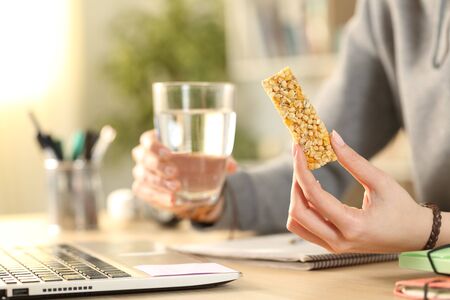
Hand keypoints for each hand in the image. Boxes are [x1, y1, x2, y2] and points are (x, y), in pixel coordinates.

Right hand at [132, 130, 236, 222]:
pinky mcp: (144, 189)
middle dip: (157, 165)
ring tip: (176, 189)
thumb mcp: (207, 157)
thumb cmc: (194, 161)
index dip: (154, 145)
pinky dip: (157, 197)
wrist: (187, 180)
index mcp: (158, 140)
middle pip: (142, 157)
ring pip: (142, 176)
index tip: (169, 153)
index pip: (147, 139)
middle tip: (174, 172)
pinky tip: (172, 200)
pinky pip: (143, 192)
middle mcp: (145, 155)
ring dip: (158, 183)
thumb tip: (233, 166)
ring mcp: (142, 173)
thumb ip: (220, 159)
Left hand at [287, 130, 432, 252]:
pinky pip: (305, 228)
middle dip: (295, 184)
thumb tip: (332, 136)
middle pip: (297, 213)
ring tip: (306, 177)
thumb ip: (354, 160)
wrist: (415, 235)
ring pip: (296, 223)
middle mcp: (339, 241)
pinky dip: (303, 208)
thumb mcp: (381, 181)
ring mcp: (333, 246)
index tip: (297, 150)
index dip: (301, 170)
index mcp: (352, 225)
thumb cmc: (402, 208)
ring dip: (296, 199)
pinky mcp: (332, 245)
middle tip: (301, 162)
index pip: (314, 196)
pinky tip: (314, 191)